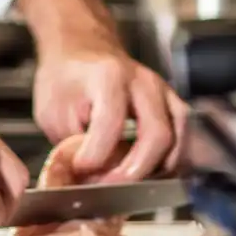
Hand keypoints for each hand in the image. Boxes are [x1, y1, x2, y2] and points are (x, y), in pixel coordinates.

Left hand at [19, 0, 186, 180]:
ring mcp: (162, 92)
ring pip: (177, 139)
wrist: (82, 48)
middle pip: (157, 135)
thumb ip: (69, 144)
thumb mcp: (52, 109)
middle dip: (134, 171)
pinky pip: (183, 138)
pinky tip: (149, 174)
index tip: (81, 169)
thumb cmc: (66, 77)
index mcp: (108, 77)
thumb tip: (86, 181)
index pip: (111, 124)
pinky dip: (170, 162)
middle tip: (109, 187)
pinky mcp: (171, 104)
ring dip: (157, 170)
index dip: (96, 155)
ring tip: (129, 184)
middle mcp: (143, 82)